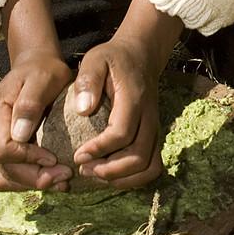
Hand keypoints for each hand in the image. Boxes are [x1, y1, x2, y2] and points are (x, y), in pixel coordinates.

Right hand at [0, 51, 74, 191]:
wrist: (38, 66)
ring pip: (3, 176)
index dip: (28, 158)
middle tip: (64, 176)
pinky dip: (29, 180)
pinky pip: (9, 174)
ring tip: (59, 181)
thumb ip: (30, 104)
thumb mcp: (43, 78)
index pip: (2, 149)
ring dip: (31, 183)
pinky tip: (51, 178)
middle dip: (33, 177)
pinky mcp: (5, 147)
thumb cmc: (44, 69)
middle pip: (2, 168)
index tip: (54, 158)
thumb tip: (19, 135)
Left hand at [69, 38, 163, 188]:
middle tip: (84, 169)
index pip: (122, 133)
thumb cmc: (113, 59)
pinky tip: (110, 174)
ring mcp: (155, 129)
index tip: (77, 155)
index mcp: (134, 99)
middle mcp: (150, 117)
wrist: (140, 56)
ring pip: (150, 166)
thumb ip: (88, 80)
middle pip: (139, 156)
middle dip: (110, 170)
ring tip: (96, 174)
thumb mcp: (96, 59)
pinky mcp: (154, 136)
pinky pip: (152, 166)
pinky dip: (134, 178)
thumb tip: (83, 110)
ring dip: (123, 178)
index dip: (100, 149)